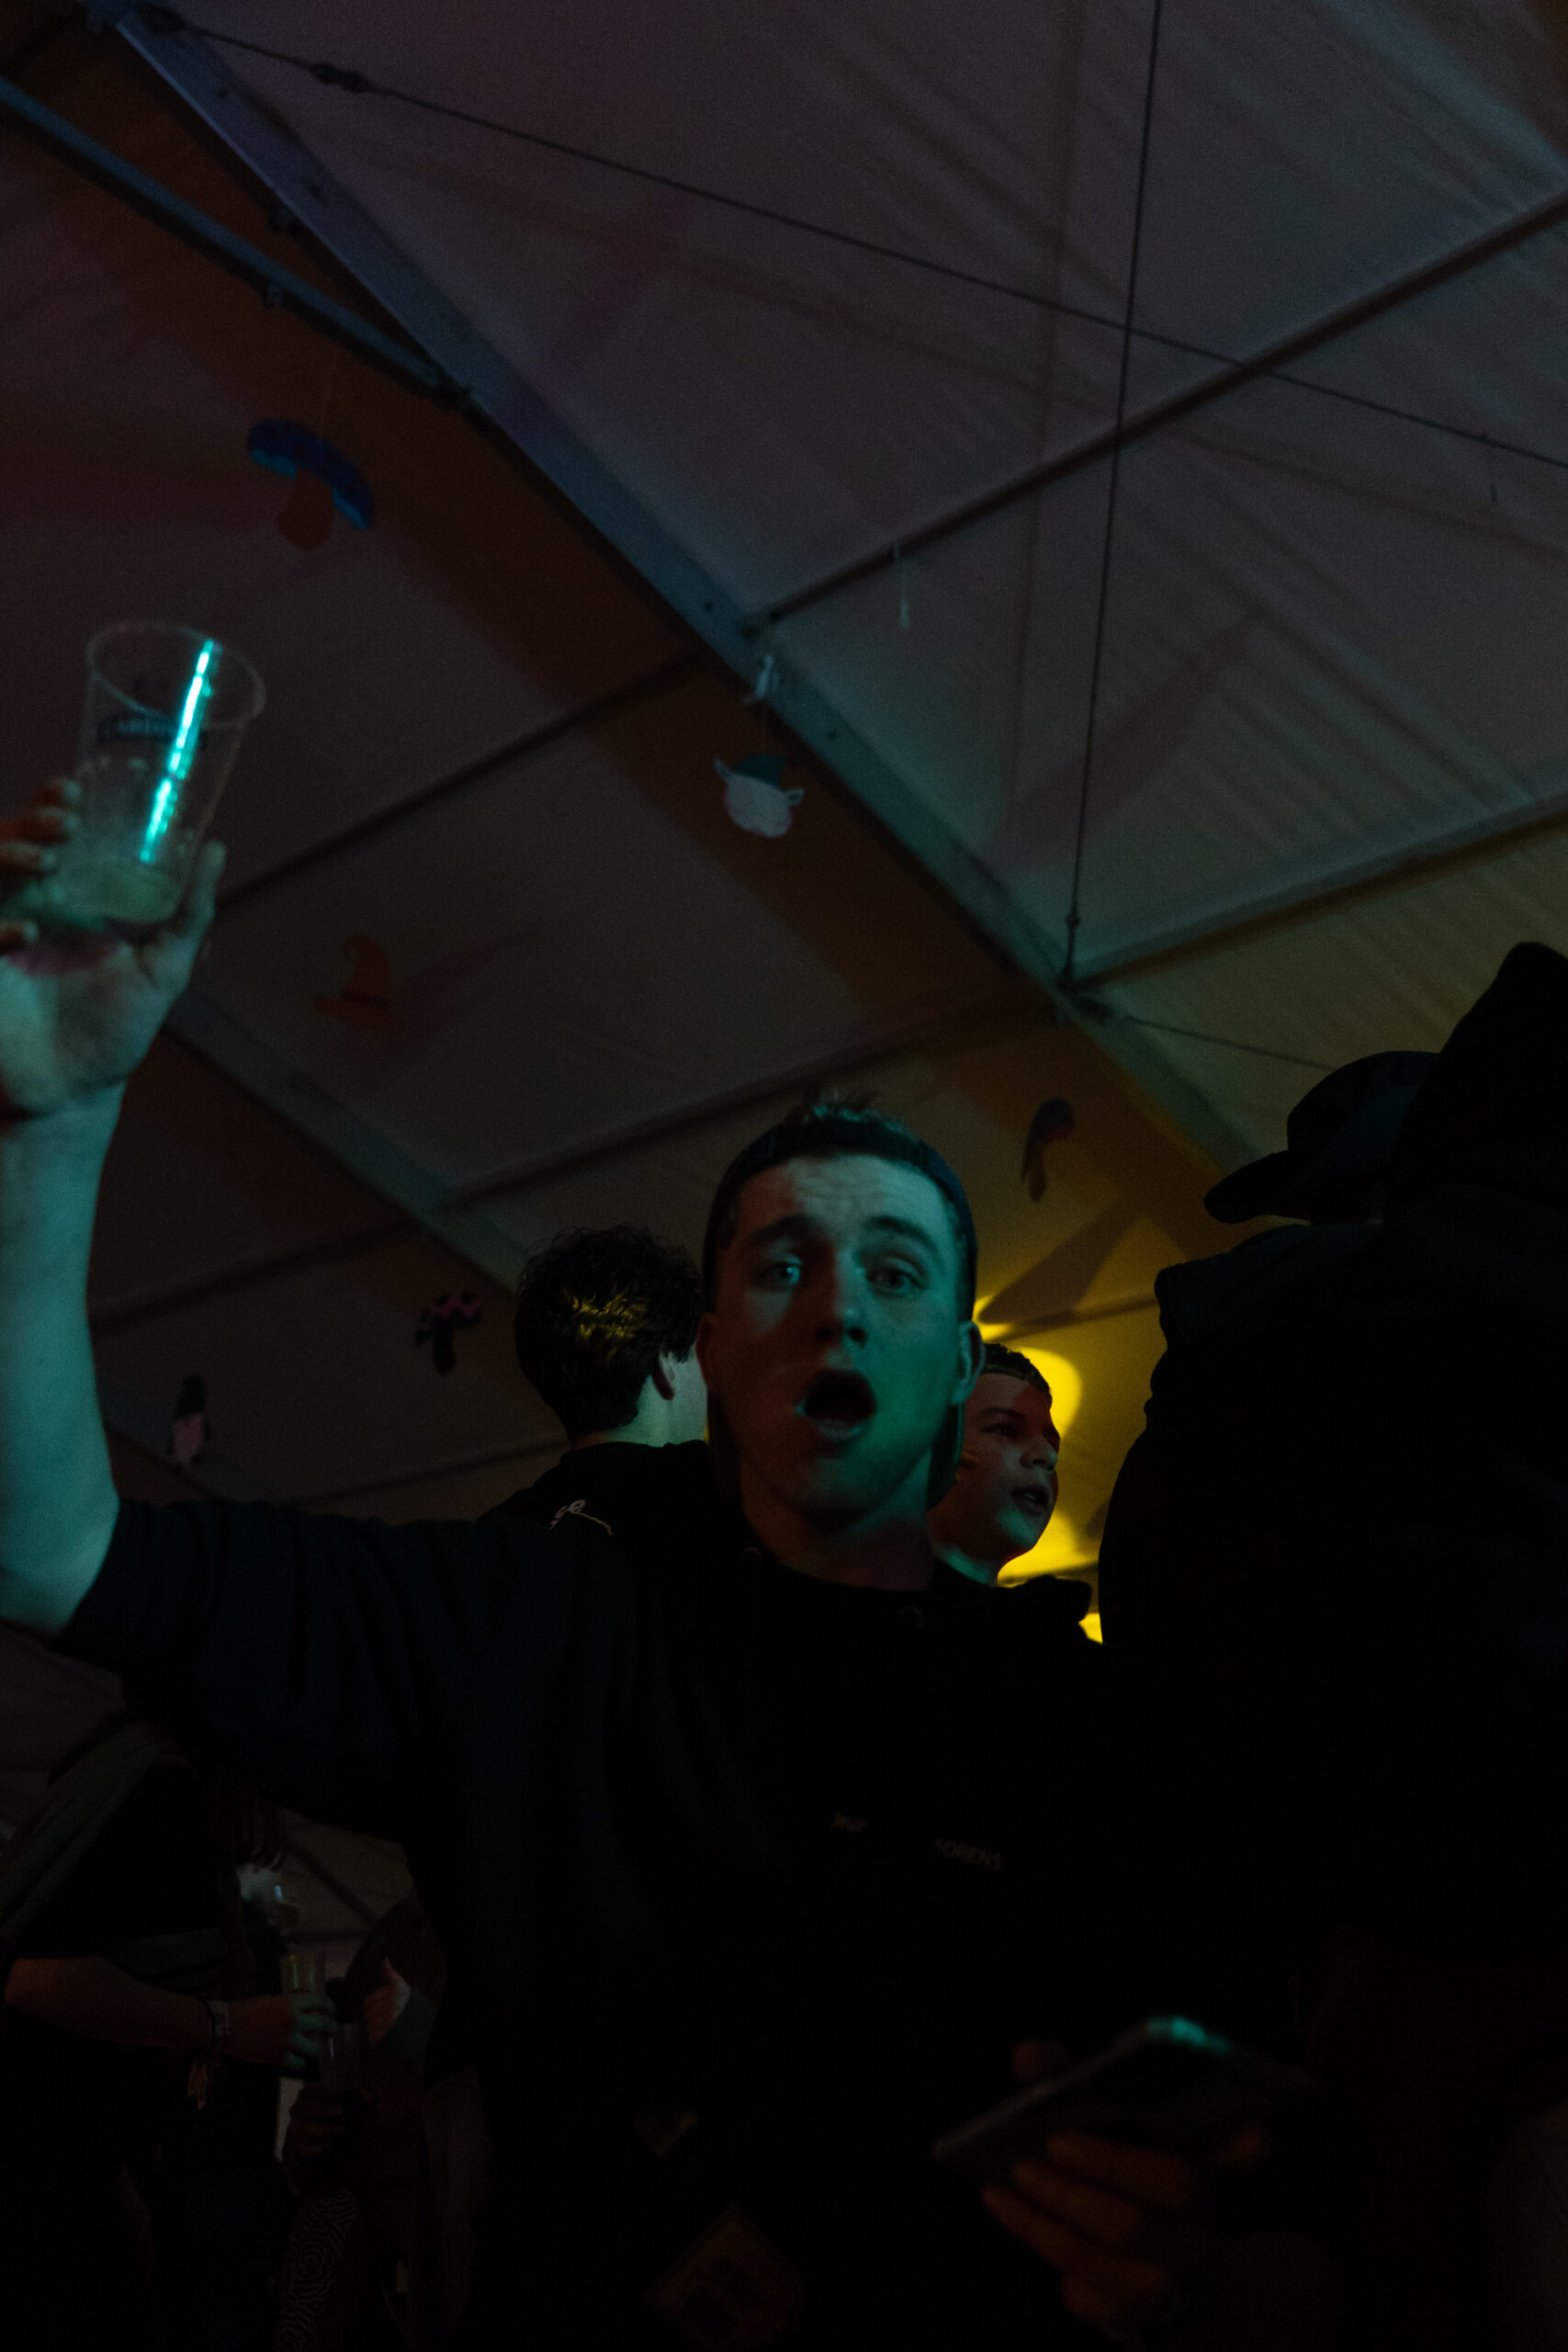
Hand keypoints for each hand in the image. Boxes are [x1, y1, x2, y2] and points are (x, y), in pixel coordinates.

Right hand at [0, 777, 222, 1118]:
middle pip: (15, 842)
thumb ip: (187, 913)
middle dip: (34, 821)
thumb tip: (217, 847)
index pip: (53, 833)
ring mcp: (0, 933)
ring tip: (44, 864)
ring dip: (10, 857)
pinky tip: (23, 935)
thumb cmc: (114, 1031)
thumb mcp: (161, 970)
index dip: (55, 803)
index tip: (77, 788)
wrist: (74, 1092)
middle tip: (65, 821)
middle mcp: (28, 907)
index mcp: (68, 899)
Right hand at [226, 1991, 334, 2071]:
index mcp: (292, 2003)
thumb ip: (289, 2005)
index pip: (321, 2002)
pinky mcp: (278, 2057)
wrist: (227, 2027)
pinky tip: (295, 2058)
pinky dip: (298, 2062)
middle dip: (331, 2028)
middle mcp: (294, 2021)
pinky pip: (298, 2064)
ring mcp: (287, 2041)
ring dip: (314, 2048)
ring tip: (311, 2047)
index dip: (330, 2007)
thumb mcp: (272, 2000)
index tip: (331, 2011)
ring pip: (314, 2049)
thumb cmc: (247, 2010)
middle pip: (325, 2025)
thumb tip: (303, 2009)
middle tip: (331, 2031)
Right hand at [284, 2085, 347, 2161]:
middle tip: (340, 2111)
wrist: (318, 2136)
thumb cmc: (332, 2112)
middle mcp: (297, 2110)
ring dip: (324, 2128)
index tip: (335, 2094)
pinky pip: (304, 2147)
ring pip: (303, 2127)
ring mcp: (295, 2128)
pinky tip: (329, 2144)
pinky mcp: (298, 2145)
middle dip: (322, 2109)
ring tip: (341, 2129)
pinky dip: (317, 2147)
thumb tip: (369, 2096)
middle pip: (304, 2107)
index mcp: (306, 2095)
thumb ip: (354, 2097)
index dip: (321, 2092)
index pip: (308, 2090)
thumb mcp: (342, 2102)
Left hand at [362, 1958, 412, 2047]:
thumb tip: (384, 1959)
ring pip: (369, 2027)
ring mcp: (390, 2020)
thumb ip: (390, 1974)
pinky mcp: (389, 2035)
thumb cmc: (411, 2005)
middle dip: (373, 2019)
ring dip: (375, 2030)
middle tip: (385, 2019)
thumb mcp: (402, 1986)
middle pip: (367, 2016)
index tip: (380, 2008)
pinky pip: (372, 2039)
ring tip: (387, 2027)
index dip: (372, 2006)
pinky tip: (386, 2036)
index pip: (367, 2002)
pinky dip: (376, 2040)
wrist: (426, 2026)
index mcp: (394, 1991)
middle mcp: (392, 2003)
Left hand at [979, 2038, 1265, 2337]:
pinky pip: (1080, 2284)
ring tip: (1014, 2172)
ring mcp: (1163, 2278)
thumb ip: (1070, 2077)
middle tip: (1053, 2143)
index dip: (1246, 2142)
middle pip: (1170, 2193)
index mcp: (1198, 2169)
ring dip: (1054, 2207)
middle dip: (1109, 2165)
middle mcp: (1192, 2225)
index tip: (1250, 2131)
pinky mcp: (1124, 2312)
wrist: (1143, 2273)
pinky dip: (1035, 2236)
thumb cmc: (1117, 2177)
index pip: (1239, 2149)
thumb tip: (1030, 2058)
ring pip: (1112, 2246)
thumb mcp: (1107, 2124)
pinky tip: (1004, 2206)